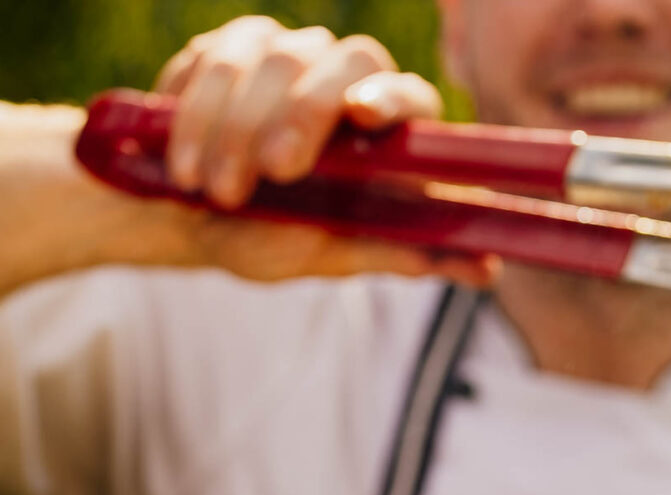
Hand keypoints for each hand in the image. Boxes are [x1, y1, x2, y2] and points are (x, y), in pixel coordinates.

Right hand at [149, 15, 491, 285]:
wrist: (189, 221)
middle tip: (270, 172)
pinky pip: (209, 63)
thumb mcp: (337, 254)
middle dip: (298, 114)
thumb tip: (488, 270)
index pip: (408, 93)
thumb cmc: (276, 239)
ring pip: (266, 63)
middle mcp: (344, 79)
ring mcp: (284, 54)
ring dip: (234, 130)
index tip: (363, 116)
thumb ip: (403, 255)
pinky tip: (183, 162)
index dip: (391, 98)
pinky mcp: (224, 48)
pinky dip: (193, 116)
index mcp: (387, 128)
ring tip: (212, 191)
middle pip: (334, 62)